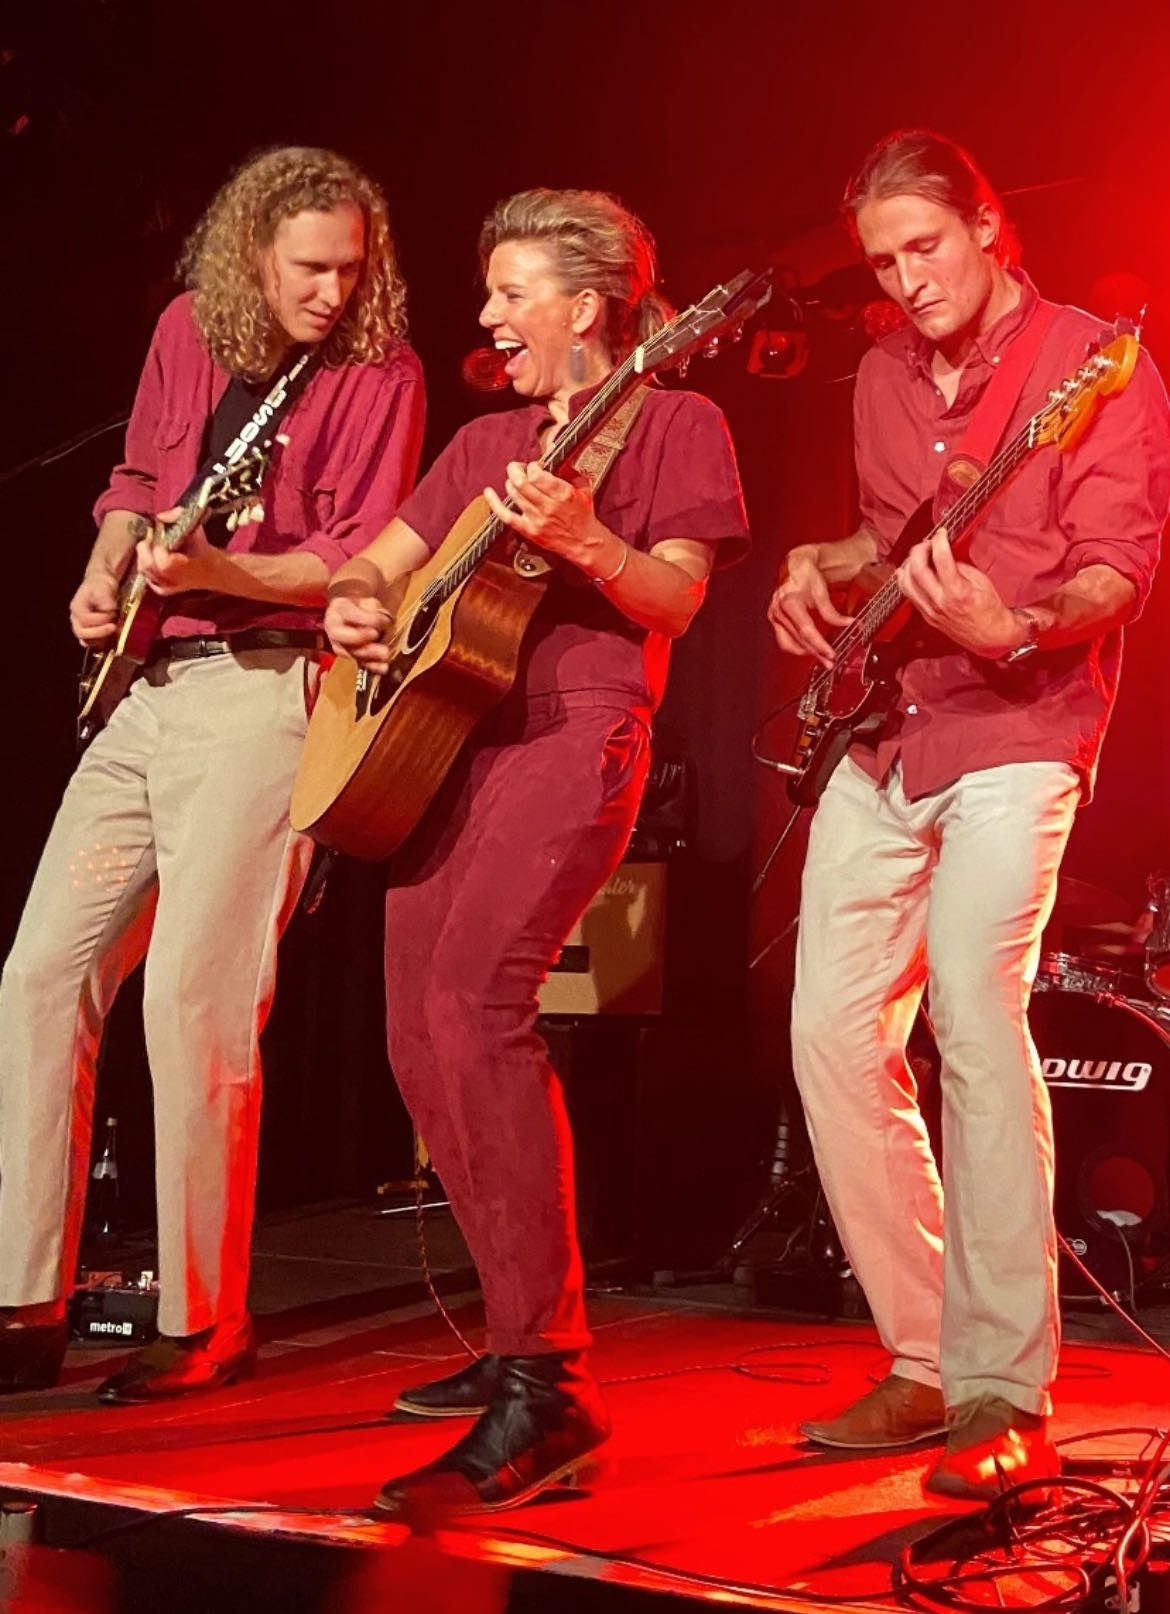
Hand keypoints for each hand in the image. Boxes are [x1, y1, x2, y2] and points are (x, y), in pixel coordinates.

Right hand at [70, 571, 119, 644]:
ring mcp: (80, 627)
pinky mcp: (89, 633)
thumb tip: (108, 610)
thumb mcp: (103, 587)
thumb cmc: (100, 586)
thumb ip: (105, 599)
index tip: (112, 613)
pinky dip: (101, 643)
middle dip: (99, 632)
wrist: (101, 586)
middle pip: (81, 633)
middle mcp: (75, 619)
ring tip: (113, 631)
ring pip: (86, 641)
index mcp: (77, 607)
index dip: (100, 619)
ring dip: (101, 639)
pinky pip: (92, 643)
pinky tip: (112, 637)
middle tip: (114, 626)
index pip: (85, 619)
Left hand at [135, 508, 224, 595]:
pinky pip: (147, 577)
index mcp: (185, 567)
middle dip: (145, 549)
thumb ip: (177, 517)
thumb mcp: (195, 529)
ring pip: (144, 570)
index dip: (157, 548)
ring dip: (145, 556)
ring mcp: (167, 587)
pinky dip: (147, 566)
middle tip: (150, 539)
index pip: (163, 562)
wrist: (212, 570)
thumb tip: (160, 517)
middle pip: (147, 566)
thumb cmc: (203, 549)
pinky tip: (154, 559)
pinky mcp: (162, 590)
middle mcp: (174, 580)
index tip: (158, 536)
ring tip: (153, 547)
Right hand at [324, 594, 391, 672]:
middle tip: (376, 636)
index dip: (365, 619)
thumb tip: (382, 621)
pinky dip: (372, 666)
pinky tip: (383, 667)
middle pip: (341, 636)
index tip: (381, 622)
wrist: (360, 617)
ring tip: (385, 654)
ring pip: (349, 652)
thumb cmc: (365, 608)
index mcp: (339, 608)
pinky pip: (358, 663)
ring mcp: (339, 644)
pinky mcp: (349, 657)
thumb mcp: (370, 602)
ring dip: (368, 655)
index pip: (349, 613)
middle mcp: (334, 627)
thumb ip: (375, 610)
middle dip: (360, 638)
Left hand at [482, 461, 605, 568]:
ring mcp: (537, 519)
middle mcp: (549, 506)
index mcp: (563, 494)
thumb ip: (570, 468)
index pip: (537, 474)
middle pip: (522, 482)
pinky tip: (488, 492)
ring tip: (514, 480)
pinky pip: (506, 516)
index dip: (532, 466)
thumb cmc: (583, 513)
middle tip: (518, 468)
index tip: (534, 467)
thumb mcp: (583, 487)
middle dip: (516, 470)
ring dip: (510, 482)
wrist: (584, 543)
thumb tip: (552, 447)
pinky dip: (494, 503)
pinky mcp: (529, 531)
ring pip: (514, 494)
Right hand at [768, 545, 853, 666]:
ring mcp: (774, 616)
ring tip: (821, 657)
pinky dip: (797, 646)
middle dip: (815, 653)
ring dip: (805, 653)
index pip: (806, 630)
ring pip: (789, 644)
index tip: (830, 654)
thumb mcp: (821, 592)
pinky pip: (784, 639)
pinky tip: (809, 649)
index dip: (819, 645)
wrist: (794, 566)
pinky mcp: (775, 620)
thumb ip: (832, 612)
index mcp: (789, 602)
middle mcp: (779, 611)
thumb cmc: (805, 574)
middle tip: (829, 662)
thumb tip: (848, 624)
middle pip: (799, 640)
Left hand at [896, 530, 1021, 658]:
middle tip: (927, 543)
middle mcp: (939, 602)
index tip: (941, 533)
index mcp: (957, 592)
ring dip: (908, 564)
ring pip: (905, 583)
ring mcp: (929, 611)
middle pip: (916, 569)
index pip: (941, 559)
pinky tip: (911, 571)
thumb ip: (959, 566)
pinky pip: (908, 594)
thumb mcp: (980, 581)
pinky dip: (906, 579)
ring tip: (918, 556)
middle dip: (919, 550)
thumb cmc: (990, 609)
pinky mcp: (926, 616)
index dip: (939, 540)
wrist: (990, 636)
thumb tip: (943, 552)